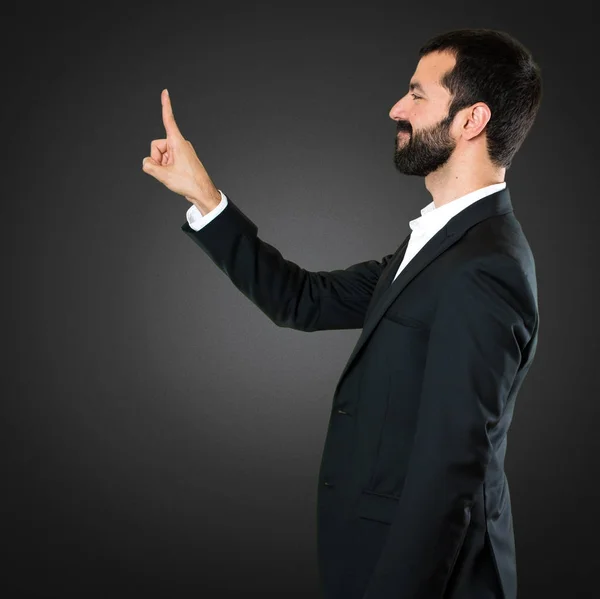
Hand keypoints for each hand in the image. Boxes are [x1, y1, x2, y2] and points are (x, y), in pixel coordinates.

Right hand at [142, 89, 220, 206]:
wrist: (202, 192)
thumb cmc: (189, 182)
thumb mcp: (163, 175)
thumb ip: (148, 166)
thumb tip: (146, 162)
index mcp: (177, 142)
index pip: (169, 120)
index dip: (166, 105)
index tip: (165, 92)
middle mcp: (180, 144)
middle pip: (157, 145)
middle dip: (156, 158)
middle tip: (166, 171)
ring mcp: (181, 151)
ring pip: (161, 154)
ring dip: (162, 165)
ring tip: (173, 175)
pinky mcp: (181, 159)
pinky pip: (166, 160)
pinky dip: (166, 168)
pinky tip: (174, 176)